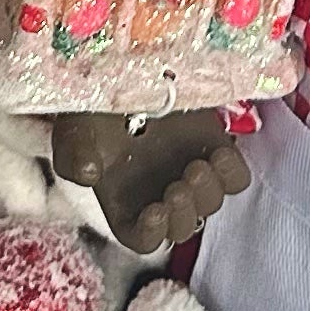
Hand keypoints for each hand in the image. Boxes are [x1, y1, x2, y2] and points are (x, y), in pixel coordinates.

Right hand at [51, 106, 251, 256]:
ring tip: (197, 167)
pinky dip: (232, 172)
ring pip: (210, 204)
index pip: (143, 240)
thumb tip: (90, 174)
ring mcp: (190, 174)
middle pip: (182, 228)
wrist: (126, 70)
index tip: (155, 211)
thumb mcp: (73, 130)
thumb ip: (73, 154)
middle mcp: (161, 195)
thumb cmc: (94, 108)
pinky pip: (236, 178)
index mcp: (126, 203)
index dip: (151, 234)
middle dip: (183, 213)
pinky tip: (220, 154)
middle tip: (178, 186)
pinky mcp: (215, 150)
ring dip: (206, 193)